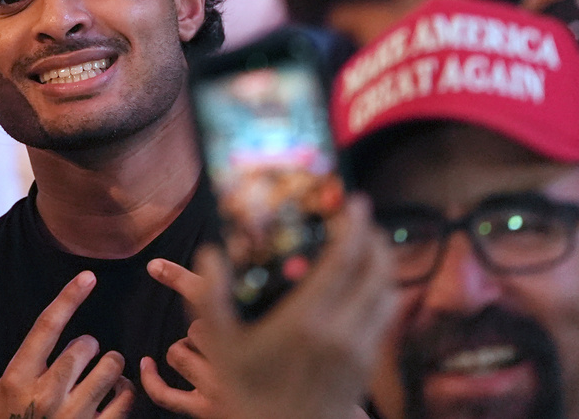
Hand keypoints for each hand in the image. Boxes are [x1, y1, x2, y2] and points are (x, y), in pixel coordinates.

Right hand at [0, 271, 134, 418]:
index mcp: (17, 381)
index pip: (47, 328)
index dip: (69, 297)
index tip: (88, 276)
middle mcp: (47, 397)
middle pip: (85, 346)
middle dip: (88, 344)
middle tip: (84, 353)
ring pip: (110, 369)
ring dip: (111, 363)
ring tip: (104, 368)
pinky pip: (125, 401)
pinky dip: (126, 391)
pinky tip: (116, 392)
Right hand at [143, 196, 395, 418]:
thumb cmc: (247, 395)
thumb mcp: (220, 348)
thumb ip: (210, 298)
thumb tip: (210, 254)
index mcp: (308, 320)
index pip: (345, 261)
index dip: (355, 226)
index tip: (356, 202)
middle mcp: (343, 333)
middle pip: (376, 271)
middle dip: (374, 239)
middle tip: (362, 219)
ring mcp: (360, 351)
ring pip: (388, 294)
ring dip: (382, 265)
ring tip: (367, 247)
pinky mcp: (368, 368)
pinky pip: (385, 318)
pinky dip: (381, 292)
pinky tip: (363, 287)